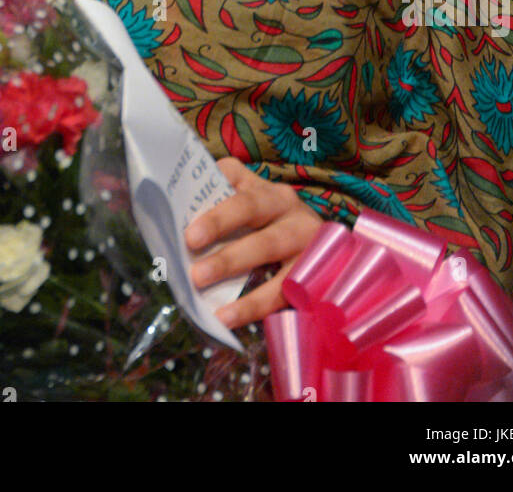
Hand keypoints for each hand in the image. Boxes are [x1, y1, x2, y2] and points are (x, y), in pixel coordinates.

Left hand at [184, 156, 323, 327]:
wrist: (330, 245)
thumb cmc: (274, 218)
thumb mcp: (254, 196)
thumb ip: (225, 190)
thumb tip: (183, 192)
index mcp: (274, 196)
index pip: (246, 201)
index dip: (220, 217)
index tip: (191, 237)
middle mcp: (296, 221)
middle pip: (264, 240)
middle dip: (230, 259)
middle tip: (196, 276)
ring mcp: (311, 254)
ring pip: (281, 275)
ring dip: (250, 298)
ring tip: (219, 314)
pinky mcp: (317, 284)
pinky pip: (289, 300)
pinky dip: (261, 311)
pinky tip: (235, 322)